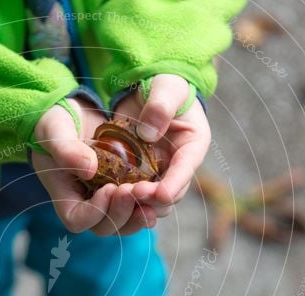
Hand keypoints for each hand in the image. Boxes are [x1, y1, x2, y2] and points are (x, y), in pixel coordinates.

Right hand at [32, 98, 158, 235]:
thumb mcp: (55, 129)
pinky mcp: (122, 189)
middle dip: (122, 213)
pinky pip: (137, 207)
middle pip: (104, 227)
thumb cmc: (55, 122)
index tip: (109, 188)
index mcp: (64, 195)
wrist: (71, 114)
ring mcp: (104, 199)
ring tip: (151, 198)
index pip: (77, 219)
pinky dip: (149, 203)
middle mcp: (85, 203)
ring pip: (124, 223)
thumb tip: (90, 170)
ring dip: (138, 214)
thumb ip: (67, 150)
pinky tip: (160, 191)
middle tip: (134, 191)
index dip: (95, 211)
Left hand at [113, 73, 211, 208]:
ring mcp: (160, 171)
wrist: (149, 87)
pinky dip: (125, 197)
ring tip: (120, 199)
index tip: (159, 194)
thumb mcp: (167, 87)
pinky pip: (135, 192)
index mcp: (193, 144)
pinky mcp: (141, 174)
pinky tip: (110, 197)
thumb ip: (161, 106)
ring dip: (139, 203)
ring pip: (153, 199)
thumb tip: (148, 134)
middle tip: (132, 195)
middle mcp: (179, 164)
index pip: (186, 169)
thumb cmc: (164, 84)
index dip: (174, 184)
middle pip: (171, 192)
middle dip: (153, 198)